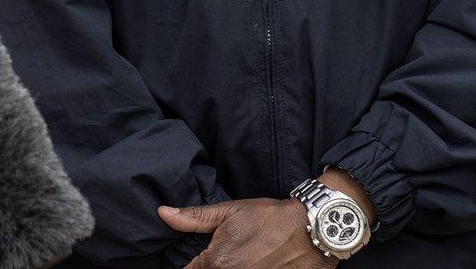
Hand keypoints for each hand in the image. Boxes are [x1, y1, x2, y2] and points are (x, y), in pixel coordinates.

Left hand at [158, 197, 330, 267]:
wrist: (312, 228)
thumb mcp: (229, 212)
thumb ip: (194, 218)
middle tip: (222, 258)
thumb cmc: (269, 218)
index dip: (189, 267)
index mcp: (217, 263)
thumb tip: (163, 213)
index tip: (192, 263)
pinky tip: (256, 264)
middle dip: (210, 268)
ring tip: (240, 259)